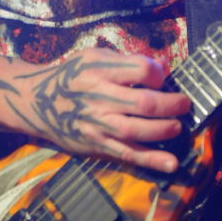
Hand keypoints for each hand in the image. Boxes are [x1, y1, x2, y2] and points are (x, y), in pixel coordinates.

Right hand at [10, 47, 190, 172]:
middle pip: (143, 103)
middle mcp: (98, 98)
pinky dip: (151, 160)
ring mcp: (98, 124)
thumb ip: (127, 61)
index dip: (158, 73)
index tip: (163, 76)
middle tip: (184, 103)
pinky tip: (171, 164)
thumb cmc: (72, 75)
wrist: (37, 102)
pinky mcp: (97, 145)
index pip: (140, 70)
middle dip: (170, 104)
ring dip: (164, 130)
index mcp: (99, 70)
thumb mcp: (94, 56)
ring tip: (177, 126)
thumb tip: (162, 68)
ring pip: (136, 131)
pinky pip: (127, 154)